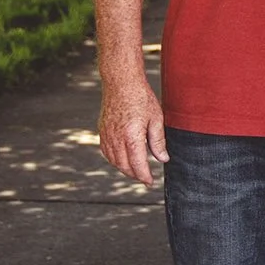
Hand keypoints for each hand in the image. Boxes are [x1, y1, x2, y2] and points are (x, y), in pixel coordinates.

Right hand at [100, 74, 168, 188]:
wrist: (121, 82)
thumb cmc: (140, 97)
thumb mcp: (156, 118)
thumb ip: (158, 141)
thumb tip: (163, 159)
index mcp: (132, 136)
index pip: (138, 165)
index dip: (144, 176)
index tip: (150, 182)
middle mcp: (116, 138)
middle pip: (124, 166)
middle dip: (135, 175)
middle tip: (145, 178)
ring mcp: (107, 135)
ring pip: (114, 161)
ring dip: (124, 169)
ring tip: (135, 171)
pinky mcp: (101, 130)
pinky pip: (106, 152)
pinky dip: (114, 160)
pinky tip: (122, 159)